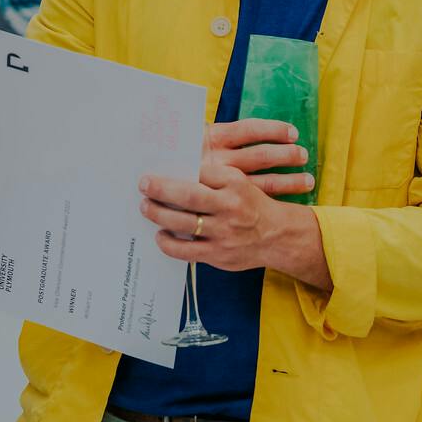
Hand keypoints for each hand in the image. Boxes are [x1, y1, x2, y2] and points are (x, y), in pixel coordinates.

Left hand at [138, 118, 318, 277]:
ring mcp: (224, 233)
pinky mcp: (218, 254)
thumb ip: (214, 177)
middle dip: (161, 189)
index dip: (178, 170)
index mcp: (236, 183)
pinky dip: (168, 243)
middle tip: (144, 183)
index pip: (202, 173)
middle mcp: (231, 207)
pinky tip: (161, 235)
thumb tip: (178, 171)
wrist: (277, 236)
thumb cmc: (251, 205)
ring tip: (145, 207)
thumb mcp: (240, 182)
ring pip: (184, 223)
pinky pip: (186, 250)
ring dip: (159, 214)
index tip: (157, 166)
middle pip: (189, 196)